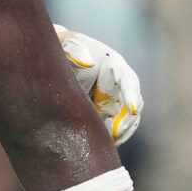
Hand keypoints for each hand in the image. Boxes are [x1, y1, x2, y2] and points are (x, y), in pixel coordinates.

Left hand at [54, 24, 141, 142]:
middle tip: (118, 133)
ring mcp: (115, 98)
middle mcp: (120, 83)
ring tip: (113, 142)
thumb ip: (76, 51)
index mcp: (114, 65)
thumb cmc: (64, 50)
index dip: (131, 94)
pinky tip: (108, 144)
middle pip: (132, 102)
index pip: (128, 80)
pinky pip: (117, 126)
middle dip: (128, 119)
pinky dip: (115, 135)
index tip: (132, 109)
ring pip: (128, 118)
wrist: (58, 60)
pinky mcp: (108, 111)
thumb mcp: (68, 46)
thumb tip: (88, 63)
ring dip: (124, 130)